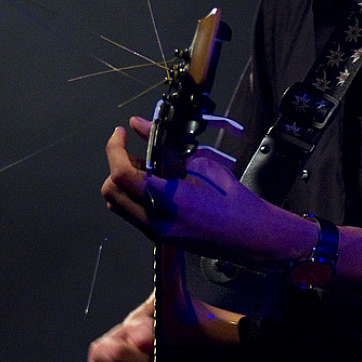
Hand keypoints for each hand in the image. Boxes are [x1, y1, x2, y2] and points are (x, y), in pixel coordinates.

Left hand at [102, 117, 280, 265]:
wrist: (250, 235)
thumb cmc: (231, 198)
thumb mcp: (201, 165)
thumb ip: (165, 146)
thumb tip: (139, 124)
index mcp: (167, 201)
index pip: (122, 175)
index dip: (114, 149)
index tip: (121, 132)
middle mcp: (155, 222)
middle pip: (111, 192)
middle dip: (115, 165)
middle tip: (131, 147)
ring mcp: (155, 233)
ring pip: (118, 205)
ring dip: (122, 181)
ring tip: (144, 163)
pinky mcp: (159, 237)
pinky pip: (132, 213)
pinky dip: (134, 193)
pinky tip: (154, 181)